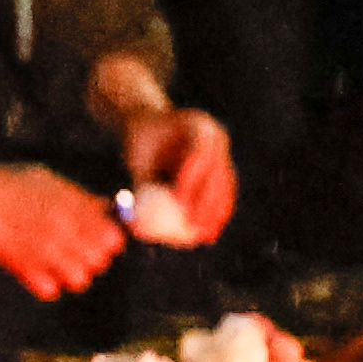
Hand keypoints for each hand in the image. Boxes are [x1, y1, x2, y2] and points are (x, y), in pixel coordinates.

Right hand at [0, 142, 119, 297]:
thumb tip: (107, 210)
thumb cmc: (7, 182)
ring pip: (79, 279)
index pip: (113, 238)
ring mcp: (41, 251)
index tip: (100, 235)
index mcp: (71, 206)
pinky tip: (39, 268)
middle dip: (94, 257)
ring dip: (73, 272)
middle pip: (100, 261)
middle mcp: (61, 230)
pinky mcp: (21, 267)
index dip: (109, 238)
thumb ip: (79, 198)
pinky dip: (48, 283)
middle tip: (78, 248)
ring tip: (59, 260)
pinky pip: (50, 290)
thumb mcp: (48, 180)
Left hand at [107, 93, 237, 244]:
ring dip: (217, 213)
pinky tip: (209, 233)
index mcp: (197, 125)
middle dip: (208, 204)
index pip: (198, 155)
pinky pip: (224, 192)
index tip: (180, 206)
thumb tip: (138, 214)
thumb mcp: (136, 159)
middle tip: (195, 227)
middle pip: (218, 173)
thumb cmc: (139, 144)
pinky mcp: (224, 165)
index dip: (191, 183)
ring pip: (226, 186)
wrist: (152, 127)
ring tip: (206, 237)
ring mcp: (224, 151)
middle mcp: (216, 136)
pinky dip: (216, 213)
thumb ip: (142, 182)